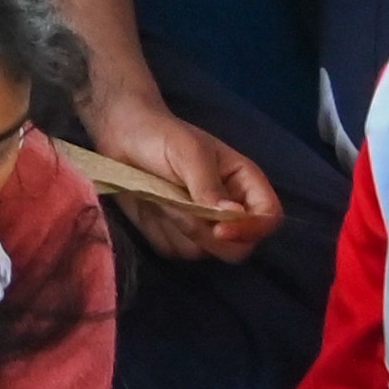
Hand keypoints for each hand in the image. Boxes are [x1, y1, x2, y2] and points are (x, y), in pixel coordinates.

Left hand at [89, 100, 283, 261]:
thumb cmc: (161, 136)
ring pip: (204, 252)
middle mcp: (229, 211)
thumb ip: (208, 186)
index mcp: (244, 184)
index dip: (252, 230)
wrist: (120, 136)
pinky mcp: (175, 236)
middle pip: (239, 248)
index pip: (268, 218)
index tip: (220, 230)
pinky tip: (150, 207)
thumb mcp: (188, 153)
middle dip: (207, 236)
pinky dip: (160, 233)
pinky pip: (175, 251)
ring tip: (161, 196)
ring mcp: (203, 227)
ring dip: (179, 230)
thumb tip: (232, 215)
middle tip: (175, 207)